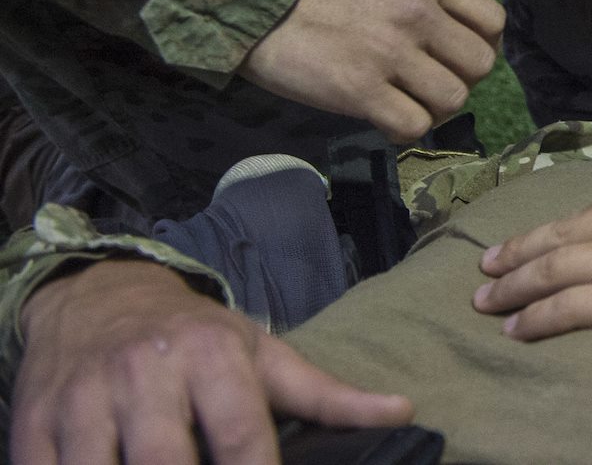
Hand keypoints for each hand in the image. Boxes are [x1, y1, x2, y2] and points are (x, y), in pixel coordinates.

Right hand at [12, 258, 409, 464]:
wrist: (99, 296)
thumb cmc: (196, 338)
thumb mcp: (261, 354)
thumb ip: (325, 393)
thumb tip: (403, 411)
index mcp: (212, 356)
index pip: (241, 438)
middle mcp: (146, 372)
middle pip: (166, 463)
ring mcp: (84, 398)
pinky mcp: (33, 421)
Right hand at [240, 0, 503, 142]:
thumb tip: (454, 33)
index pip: (492, 21)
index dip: (481, 45)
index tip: (455, 55)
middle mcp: (419, 12)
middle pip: (480, 65)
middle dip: (460, 79)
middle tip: (429, 83)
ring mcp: (391, 52)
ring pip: (453, 99)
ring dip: (434, 108)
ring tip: (407, 102)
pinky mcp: (361, 90)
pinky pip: (413, 126)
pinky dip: (404, 129)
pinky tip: (383, 118)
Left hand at [473, 157, 591, 381]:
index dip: (567, 226)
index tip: (542, 241)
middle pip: (570, 231)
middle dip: (522, 251)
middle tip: (489, 269)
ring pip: (559, 265)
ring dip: (516, 286)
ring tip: (489, 302)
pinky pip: (573, 306)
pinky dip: (538, 317)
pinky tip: (518, 329)